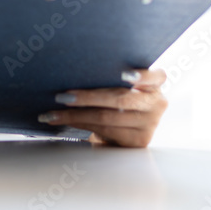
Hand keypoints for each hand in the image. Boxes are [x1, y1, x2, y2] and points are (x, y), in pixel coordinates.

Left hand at [38, 69, 167, 147]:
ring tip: (53, 113)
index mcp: (154, 84)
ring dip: (75, 115)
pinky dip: (80, 125)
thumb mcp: (119, 84)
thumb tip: (74, 69)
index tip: (125, 75)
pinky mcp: (138, 140)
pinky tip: (64, 121)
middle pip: (120, 98)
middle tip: (62, 97)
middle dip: (87, 97)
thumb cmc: (117, 97)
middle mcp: (157, 103)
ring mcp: (149, 124)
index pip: (155, 76)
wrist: (124, 127)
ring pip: (107, 117)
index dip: (142, 75)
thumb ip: (110, 77)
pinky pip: (104, 130)